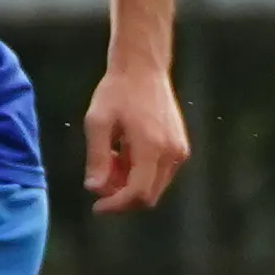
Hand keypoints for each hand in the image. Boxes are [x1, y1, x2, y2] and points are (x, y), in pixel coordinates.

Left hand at [80, 60, 188, 214]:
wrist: (143, 68)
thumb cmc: (117, 92)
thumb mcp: (97, 122)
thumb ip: (97, 158)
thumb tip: (95, 189)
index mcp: (152, 147)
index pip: (138, 193)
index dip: (116, 206)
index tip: (97, 207)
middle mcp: (172, 153)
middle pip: (147, 196)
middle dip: (121, 195)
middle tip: (100, 177)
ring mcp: (179, 151)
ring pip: (153, 187)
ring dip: (129, 184)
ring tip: (111, 157)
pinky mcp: (180, 148)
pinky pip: (159, 174)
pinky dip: (140, 173)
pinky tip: (124, 152)